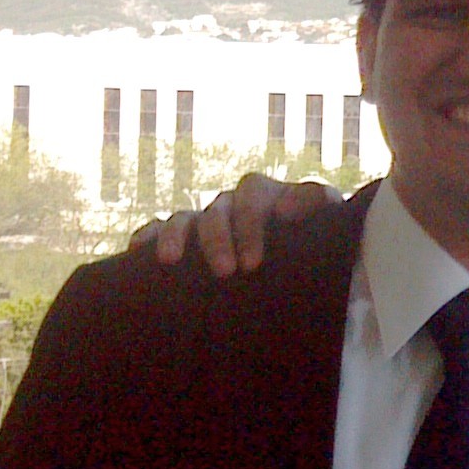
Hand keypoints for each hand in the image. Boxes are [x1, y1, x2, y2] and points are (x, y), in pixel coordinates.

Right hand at [129, 172, 335, 274]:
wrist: (304, 270)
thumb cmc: (317, 246)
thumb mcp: (328, 224)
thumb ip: (316, 203)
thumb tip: (284, 209)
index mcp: (266, 197)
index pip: (252, 196)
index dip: (250, 225)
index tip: (253, 264)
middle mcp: (232, 205)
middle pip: (218, 210)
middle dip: (218, 239)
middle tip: (227, 272)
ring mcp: (205, 220)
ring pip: (184, 218)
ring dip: (178, 237)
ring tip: (172, 262)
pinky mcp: (183, 239)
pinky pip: (157, 229)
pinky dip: (148, 236)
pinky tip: (140, 252)